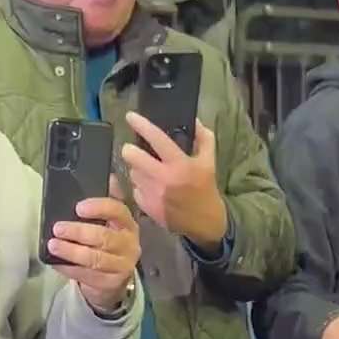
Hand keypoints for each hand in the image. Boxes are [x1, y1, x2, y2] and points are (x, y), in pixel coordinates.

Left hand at [46, 185, 139, 312]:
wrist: (114, 278)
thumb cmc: (108, 242)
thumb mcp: (110, 221)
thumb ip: (107, 202)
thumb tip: (108, 177)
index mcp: (128, 224)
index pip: (118, 212)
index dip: (99, 208)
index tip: (79, 208)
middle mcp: (129, 244)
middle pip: (104, 237)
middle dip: (79, 232)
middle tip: (58, 228)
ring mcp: (122, 265)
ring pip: (95, 258)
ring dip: (72, 251)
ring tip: (54, 245)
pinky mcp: (111, 283)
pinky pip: (88, 276)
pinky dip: (69, 269)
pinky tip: (56, 262)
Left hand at [122, 114, 227, 245]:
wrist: (205, 222)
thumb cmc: (206, 188)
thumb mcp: (209, 160)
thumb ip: (203, 137)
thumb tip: (194, 120)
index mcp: (180, 164)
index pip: (156, 139)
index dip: (141, 125)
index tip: (129, 116)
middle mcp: (164, 179)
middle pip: (132, 157)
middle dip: (130, 150)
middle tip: (133, 150)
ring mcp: (153, 194)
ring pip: (133, 173)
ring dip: (138, 169)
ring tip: (148, 171)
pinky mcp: (147, 207)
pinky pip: (135, 190)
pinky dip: (140, 186)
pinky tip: (151, 188)